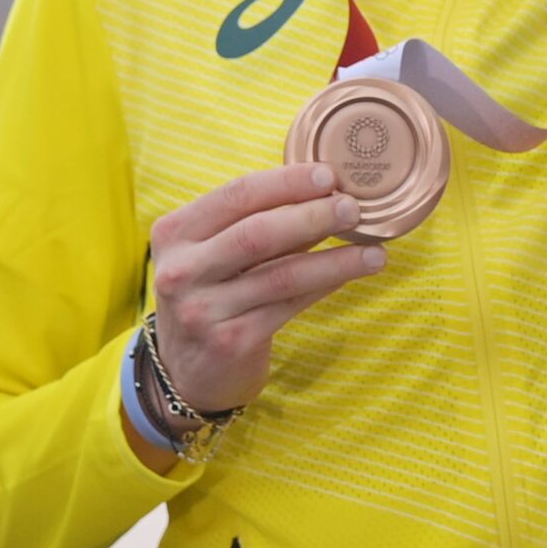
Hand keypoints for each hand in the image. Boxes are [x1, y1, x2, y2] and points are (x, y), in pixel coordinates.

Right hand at [141, 164, 386, 442]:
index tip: (329, 175)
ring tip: (372, 249)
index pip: (236, 195)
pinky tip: (353, 273)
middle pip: (257, 233)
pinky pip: (289, 305)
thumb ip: (254, 221)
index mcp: (174, 232)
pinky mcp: (229, 341)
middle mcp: (181, 270)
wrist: (185, 372)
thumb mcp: (213, 252)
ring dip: (334, 258)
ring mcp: (202, 309)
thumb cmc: (211, 294)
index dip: (286, 183)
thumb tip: (326, 189)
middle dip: (312, 216)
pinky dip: (326, 284)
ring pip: (281, 274)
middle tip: (353, 207)